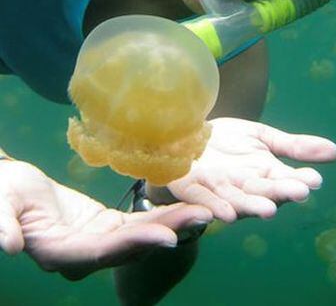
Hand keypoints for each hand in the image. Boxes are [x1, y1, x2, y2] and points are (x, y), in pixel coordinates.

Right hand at [0, 160, 211, 279]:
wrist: (12, 190)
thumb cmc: (4, 193)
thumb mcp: (0, 203)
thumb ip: (3, 224)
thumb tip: (10, 246)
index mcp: (59, 252)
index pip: (103, 252)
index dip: (136, 243)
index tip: (169, 237)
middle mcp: (83, 255)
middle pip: (131, 246)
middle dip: (168, 232)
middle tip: (204, 217)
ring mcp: (97, 242)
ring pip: (140, 236)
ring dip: (173, 224)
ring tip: (206, 211)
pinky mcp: (105, 228)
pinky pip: (137, 223)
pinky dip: (161, 216)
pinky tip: (185, 207)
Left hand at [161, 117, 335, 221]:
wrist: (186, 134)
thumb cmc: (226, 140)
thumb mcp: (263, 137)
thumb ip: (294, 146)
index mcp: (264, 175)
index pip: (286, 180)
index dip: (299, 181)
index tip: (314, 180)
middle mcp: (245, 187)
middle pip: (265, 193)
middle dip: (281, 193)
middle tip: (299, 192)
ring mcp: (220, 191)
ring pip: (239, 202)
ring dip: (253, 207)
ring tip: (269, 209)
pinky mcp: (195, 190)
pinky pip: (205, 202)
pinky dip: (215, 208)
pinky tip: (226, 213)